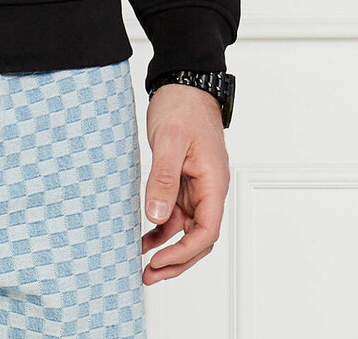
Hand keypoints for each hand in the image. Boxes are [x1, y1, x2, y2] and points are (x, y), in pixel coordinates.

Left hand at [139, 82, 229, 283]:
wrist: (184, 83)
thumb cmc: (182, 107)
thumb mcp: (169, 142)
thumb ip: (163, 179)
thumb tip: (156, 216)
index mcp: (213, 182)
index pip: (206, 231)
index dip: (184, 253)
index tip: (160, 262)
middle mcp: (208, 189)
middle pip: (198, 238)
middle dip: (176, 260)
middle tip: (149, 275)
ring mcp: (196, 186)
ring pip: (186, 229)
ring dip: (167, 247)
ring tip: (144, 264)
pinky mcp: (183, 180)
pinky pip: (175, 212)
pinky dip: (161, 227)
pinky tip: (144, 236)